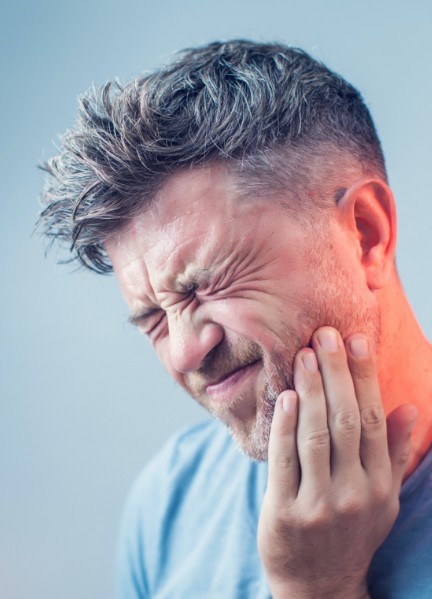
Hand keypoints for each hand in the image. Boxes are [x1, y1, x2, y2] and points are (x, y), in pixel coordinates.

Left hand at [257, 326, 416, 598]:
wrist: (319, 585)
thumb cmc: (352, 531)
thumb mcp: (385, 498)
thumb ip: (396, 452)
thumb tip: (410, 408)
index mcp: (380, 485)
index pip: (375, 420)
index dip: (365, 377)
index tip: (357, 340)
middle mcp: (355, 493)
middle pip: (347, 421)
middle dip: (337, 373)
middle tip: (325, 334)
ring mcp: (320, 505)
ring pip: (316, 436)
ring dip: (310, 391)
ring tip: (304, 355)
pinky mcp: (285, 513)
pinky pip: (284, 461)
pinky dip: (284, 426)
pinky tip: (285, 396)